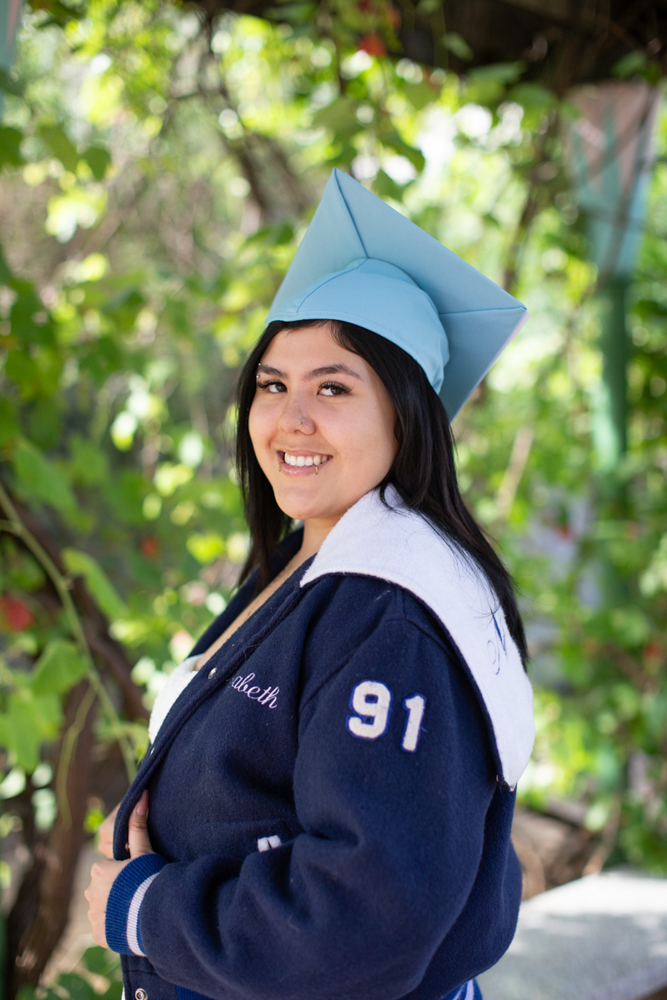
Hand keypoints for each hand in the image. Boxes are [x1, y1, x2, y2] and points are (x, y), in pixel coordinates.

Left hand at [85, 790, 153, 947]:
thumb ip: (138, 825)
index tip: (137, 876)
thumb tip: (141, 795)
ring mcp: (93, 916)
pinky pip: (105, 927)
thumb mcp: (145, 851)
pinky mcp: (98, 934)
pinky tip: (129, 922)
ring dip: (116, 908)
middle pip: (105, 888)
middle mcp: (90, 892)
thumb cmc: (149, 878)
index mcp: (99, 870)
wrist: (153, 914)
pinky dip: (115, 925)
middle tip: (138, 892)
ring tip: (135, 908)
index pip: (110, 869)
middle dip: (118, 890)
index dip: (125, 872)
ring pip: (104, 907)